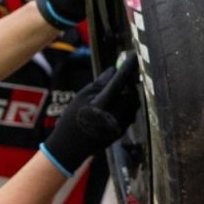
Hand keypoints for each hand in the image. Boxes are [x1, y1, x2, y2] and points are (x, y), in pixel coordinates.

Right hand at [39, 54, 139, 175]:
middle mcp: (113, 116)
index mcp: (101, 105)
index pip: (118, 82)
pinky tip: (114, 108)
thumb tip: (115, 69)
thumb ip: (100, 83)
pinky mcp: (123, 131)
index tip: (133, 56)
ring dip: (128, 95)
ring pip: (134, 103)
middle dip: (127, 84)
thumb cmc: (72, 118)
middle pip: (130, 93)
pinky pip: (131, 113)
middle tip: (119, 81)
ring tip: (113, 97)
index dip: (127, 67)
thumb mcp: (82, 97)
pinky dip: (126, 106)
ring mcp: (120, 125)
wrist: (70, 147)